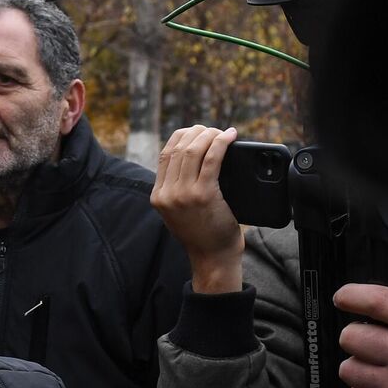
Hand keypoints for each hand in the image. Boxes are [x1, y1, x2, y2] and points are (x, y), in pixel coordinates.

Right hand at [152, 125, 244, 292]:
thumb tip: (193, 158)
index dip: (182, 136)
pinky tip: (230, 136)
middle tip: (213, 130)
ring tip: (222, 132)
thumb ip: (177, 190)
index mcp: (158, 196)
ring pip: (194, 149)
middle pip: (178, 147)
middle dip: (198, 132)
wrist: (213, 257)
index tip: (197, 132)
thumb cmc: (202, 234)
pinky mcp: (203, 195)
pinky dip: (221, 143)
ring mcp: (183, 194)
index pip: (166, 154)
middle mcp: (167, 194)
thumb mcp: (177, 212)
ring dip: (210, 135)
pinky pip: (211, 159)